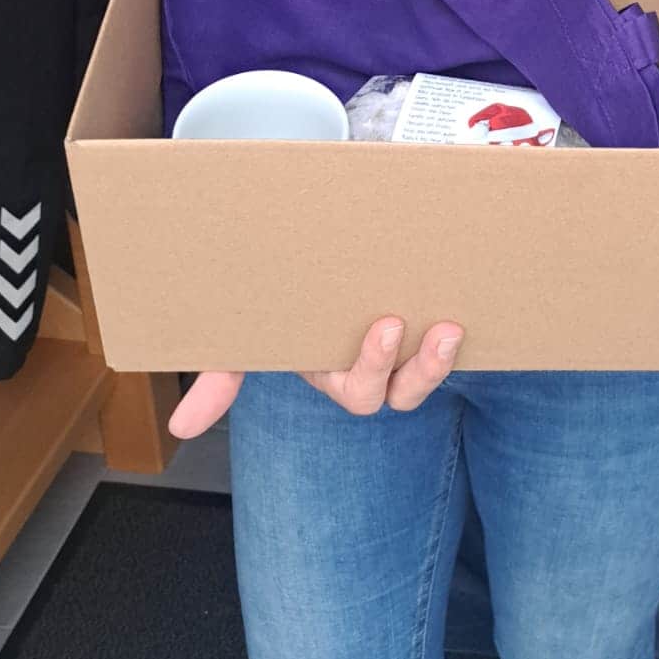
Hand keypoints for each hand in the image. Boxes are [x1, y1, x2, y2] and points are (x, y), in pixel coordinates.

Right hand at [167, 317, 464, 436]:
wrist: (316, 232)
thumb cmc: (280, 290)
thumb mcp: (247, 328)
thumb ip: (220, 373)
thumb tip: (182, 426)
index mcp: (333, 369)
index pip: (361, 389)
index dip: (376, 365)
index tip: (389, 326)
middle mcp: (375, 363)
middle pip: (402, 390)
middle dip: (416, 367)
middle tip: (412, 321)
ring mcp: (407, 340)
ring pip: (430, 372)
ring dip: (442, 360)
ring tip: (452, 327)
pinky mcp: (432, 308)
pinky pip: (453, 334)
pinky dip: (468, 325)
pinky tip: (477, 296)